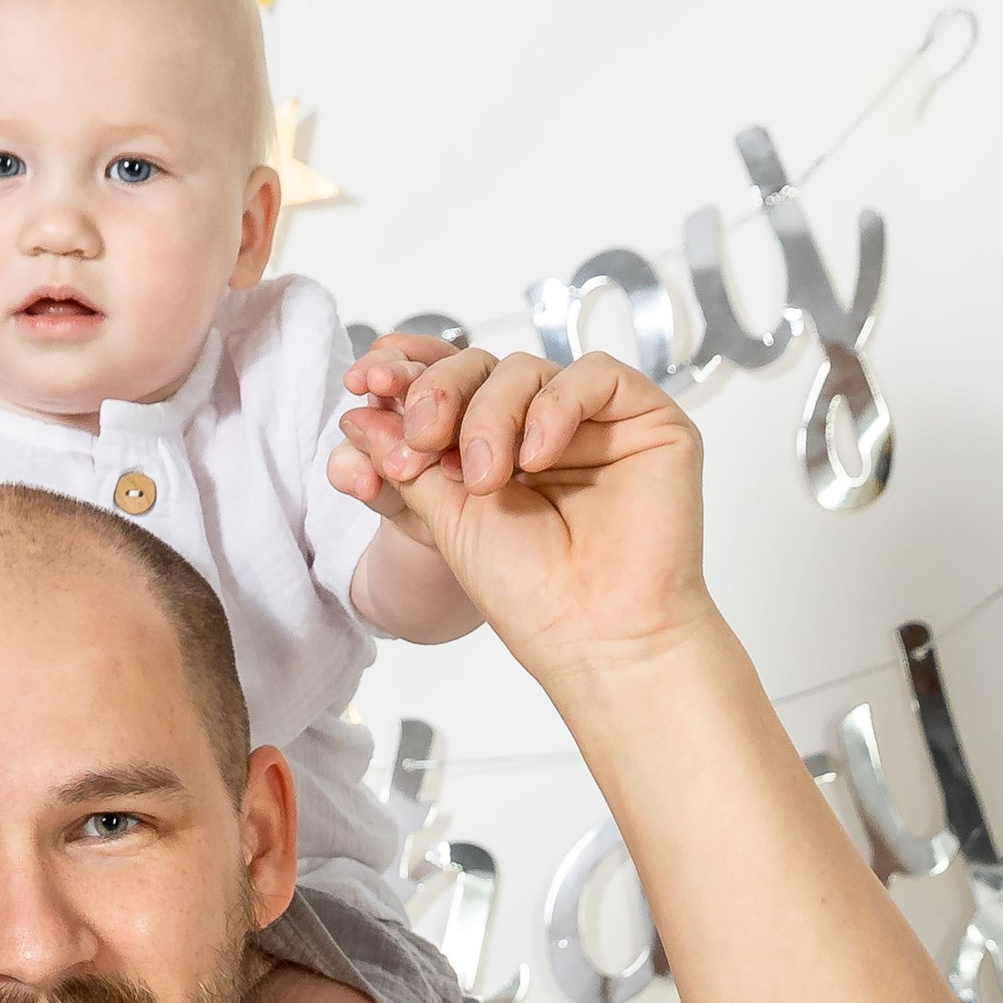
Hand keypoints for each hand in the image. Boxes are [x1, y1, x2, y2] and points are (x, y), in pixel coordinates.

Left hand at [337, 348, 709, 682]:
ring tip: (486, 478)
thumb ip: (406, 461)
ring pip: (528, 368)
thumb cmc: (531, 594)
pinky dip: (555, 405)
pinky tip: (537, 456)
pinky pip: (594, 374)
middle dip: (441, 394)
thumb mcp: (445, 519)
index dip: (408, 383)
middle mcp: (541, 433)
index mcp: (494, 453)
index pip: (449, 391)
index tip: (363, 389)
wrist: (592, 634)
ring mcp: (593, 424)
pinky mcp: (645, 419)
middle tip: (425, 438)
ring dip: (492, 412)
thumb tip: (357, 413)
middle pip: (482, 369)